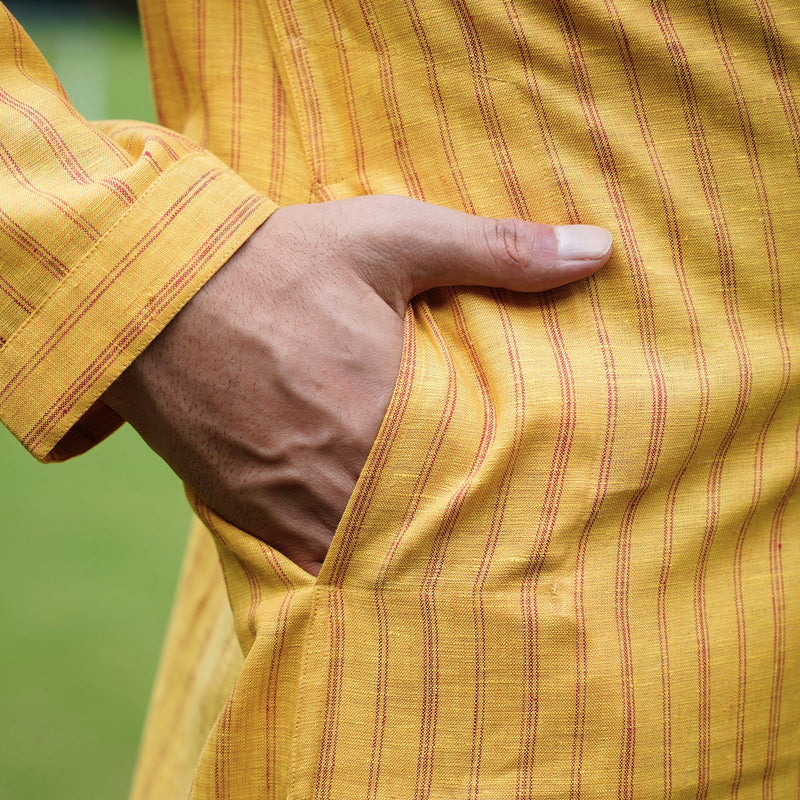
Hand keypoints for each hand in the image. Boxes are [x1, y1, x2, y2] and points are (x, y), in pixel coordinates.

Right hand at [103, 195, 611, 574]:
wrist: (153, 292)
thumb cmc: (279, 262)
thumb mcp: (392, 238)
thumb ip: (497, 250)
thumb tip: (598, 251)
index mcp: (392, 413)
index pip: (481, 480)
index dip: (518, 498)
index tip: (548, 507)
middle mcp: (343, 475)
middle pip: (428, 530)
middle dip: (464, 532)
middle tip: (506, 539)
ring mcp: (288, 504)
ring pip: (372, 559)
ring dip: (408, 554)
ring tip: (444, 549)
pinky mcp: (245, 513)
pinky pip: (312, 561)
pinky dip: (346, 560)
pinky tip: (371, 547)